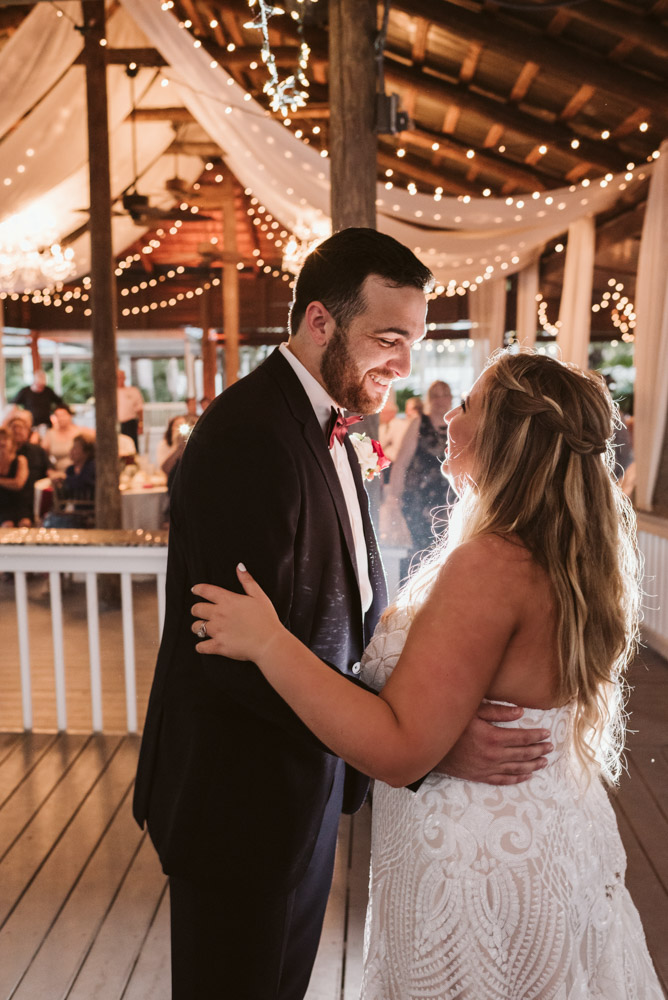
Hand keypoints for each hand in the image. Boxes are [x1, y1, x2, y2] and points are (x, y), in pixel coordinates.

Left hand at [191, 565, 282, 660]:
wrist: (269, 642)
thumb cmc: (266, 619)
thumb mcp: (259, 596)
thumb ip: (247, 580)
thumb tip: (239, 566)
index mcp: (228, 600)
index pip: (205, 590)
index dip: (197, 589)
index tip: (195, 590)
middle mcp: (219, 614)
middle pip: (196, 609)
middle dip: (196, 610)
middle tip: (200, 612)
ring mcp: (217, 631)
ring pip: (196, 627)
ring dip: (198, 627)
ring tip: (203, 628)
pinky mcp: (218, 646)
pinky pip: (201, 647)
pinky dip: (201, 646)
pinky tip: (205, 645)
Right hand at [432, 702, 552, 784]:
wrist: (428, 746)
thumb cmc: (450, 724)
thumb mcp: (472, 711)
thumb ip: (497, 711)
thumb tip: (520, 712)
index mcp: (492, 737)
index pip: (521, 738)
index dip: (536, 736)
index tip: (546, 733)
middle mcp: (492, 755)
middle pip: (522, 754)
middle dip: (538, 750)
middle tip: (549, 747)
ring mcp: (486, 768)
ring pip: (516, 768)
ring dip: (532, 765)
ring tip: (544, 761)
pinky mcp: (479, 776)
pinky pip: (503, 780)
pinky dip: (517, 778)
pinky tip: (526, 776)